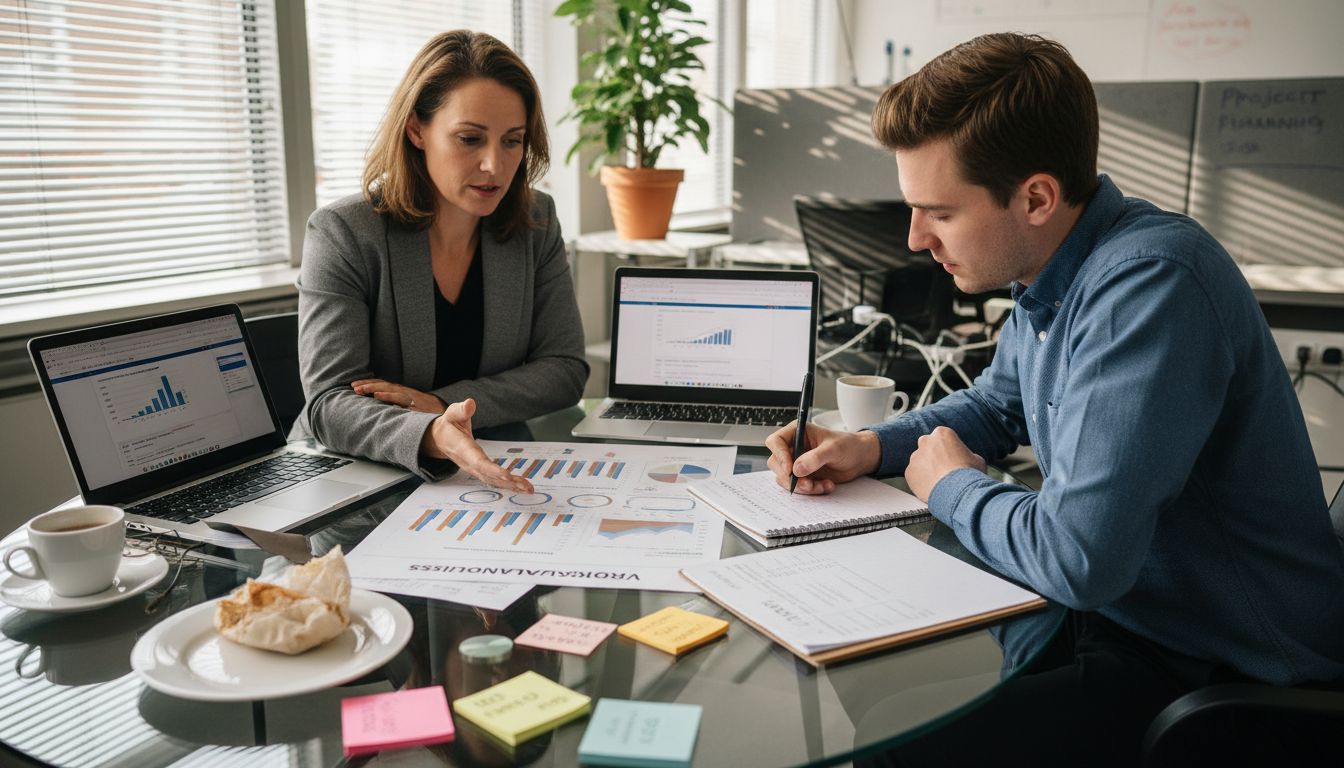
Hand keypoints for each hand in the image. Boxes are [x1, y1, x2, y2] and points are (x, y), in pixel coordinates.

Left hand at [353, 378, 445, 413]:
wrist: (453, 420)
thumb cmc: (433, 415)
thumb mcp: (416, 409)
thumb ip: (402, 408)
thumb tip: (386, 410)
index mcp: (407, 394)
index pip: (386, 386)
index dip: (371, 384)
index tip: (356, 385)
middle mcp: (409, 394)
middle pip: (386, 386)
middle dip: (368, 385)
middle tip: (353, 386)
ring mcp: (414, 399)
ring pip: (392, 390)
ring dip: (375, 389)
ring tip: (360, 390)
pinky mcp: (419, 406)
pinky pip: (402, 401)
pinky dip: (390, 397)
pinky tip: (378, 397)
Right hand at [421, 399, 534, 492]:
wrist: (439, 438)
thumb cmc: (449, 425)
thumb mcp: (452, 413)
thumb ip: (461, 410)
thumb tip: (470, 403)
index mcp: (463, 448)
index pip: (478, 461)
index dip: (491, 469)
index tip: (506, 475)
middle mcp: (469, 462)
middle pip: (489, 475)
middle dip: (507, 482)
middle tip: (525, 486)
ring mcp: (474, 469)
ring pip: (493, 480)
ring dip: (511, 486)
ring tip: (528, 489)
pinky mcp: (479, 470)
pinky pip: (494, 480)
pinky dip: (508, 485)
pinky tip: (521, 487)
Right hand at [764, 421, 881, 494]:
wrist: (859, 459)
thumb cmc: (848, 445)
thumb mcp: (834, 449)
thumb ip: (815, 458)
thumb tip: (797, 469)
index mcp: (797, 432)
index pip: (776, 442)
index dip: (780, 456)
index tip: (791, 469)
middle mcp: (794, 447)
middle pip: (776, 463)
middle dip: (791, 477)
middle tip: (807, 484)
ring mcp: (797, 463)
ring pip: (785, 478)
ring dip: (802, 486)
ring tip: (821, 485)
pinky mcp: (803, 476)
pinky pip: (798, 487)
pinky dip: (811, 490)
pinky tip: (826, 485)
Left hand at [905, 426, 985, 500]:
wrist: (957, 491)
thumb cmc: (969, 474)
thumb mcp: (976, 459)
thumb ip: (966, 455)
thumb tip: (964, 459)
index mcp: (942, 433)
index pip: (942, 438)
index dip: (947, 449)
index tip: (951, 458)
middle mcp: (925, 442)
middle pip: (927, 447)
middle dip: (933, 456)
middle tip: (943, 468)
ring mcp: (915, 457)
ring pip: (919, 462)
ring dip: (926, 469)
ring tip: (939, 481)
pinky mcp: (909, 472)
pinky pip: (914, 475)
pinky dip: (920, 481)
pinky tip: (931, 488)